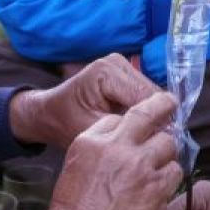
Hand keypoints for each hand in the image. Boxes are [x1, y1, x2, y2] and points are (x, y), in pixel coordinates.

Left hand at [9, 53, 159, 146]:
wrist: (50, 113)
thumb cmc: (64, 123)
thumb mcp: (92, 130)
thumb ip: (123, 128)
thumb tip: (159, 133)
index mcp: (106, 72)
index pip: (145, 97)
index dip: (156, 122)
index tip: (158, 147)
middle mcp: (118, 62)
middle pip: (153, 94)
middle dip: (154, 119)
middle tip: (149, 145)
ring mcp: (123, 64)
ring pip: (154, 95)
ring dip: (151, 116)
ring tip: (141, 136)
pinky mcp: (127, 73)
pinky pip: (146, 95)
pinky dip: (145, 111)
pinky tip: (137, 126)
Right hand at [26, 92, 182, 209]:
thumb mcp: (73, 174)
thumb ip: (99, 155)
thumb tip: (122, 150)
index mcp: (89, 142)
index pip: (119, 118)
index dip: (132, 125)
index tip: (139, 130)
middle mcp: (116, 147)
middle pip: (149, 113)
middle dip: (161, 108)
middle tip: (169, 107)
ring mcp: (139, 166)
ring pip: (168, 143)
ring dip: (165, 155)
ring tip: (158, 171)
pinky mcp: (158, 189)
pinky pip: (175, 171)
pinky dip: (170, 178)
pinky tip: (161, 190)